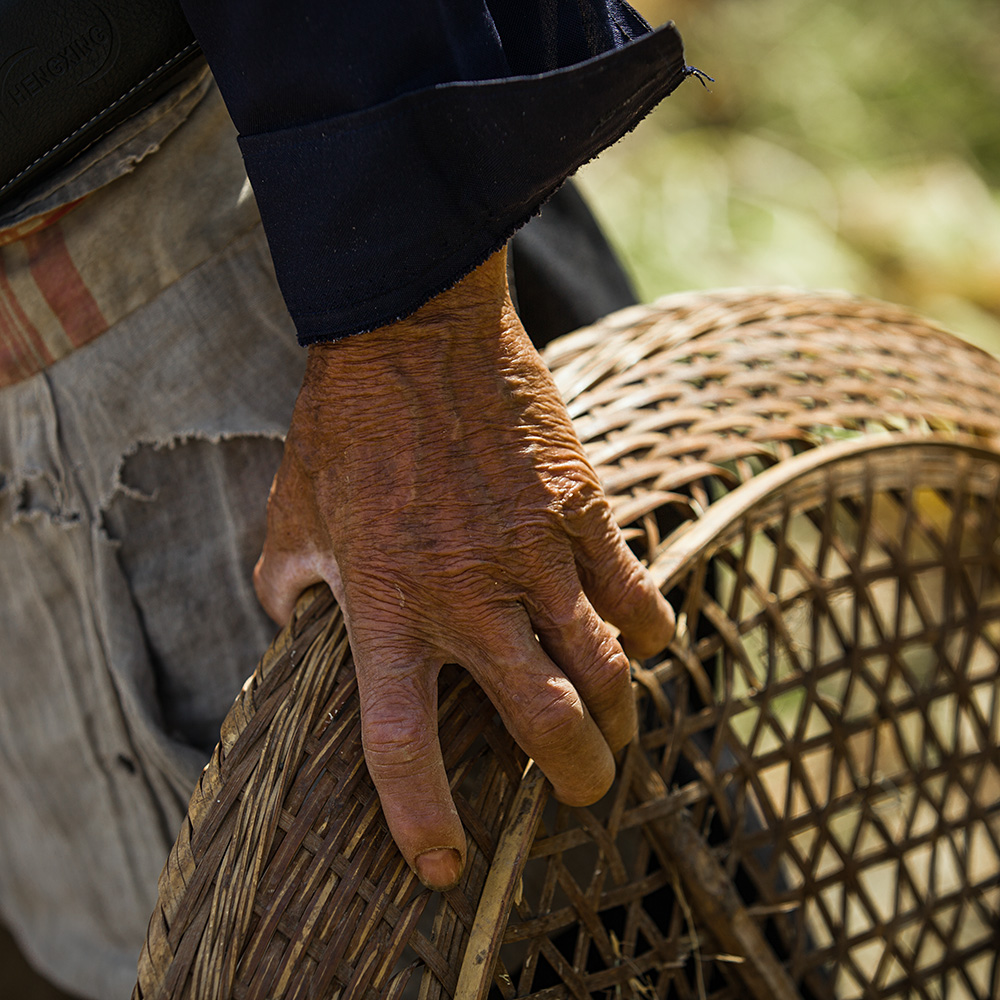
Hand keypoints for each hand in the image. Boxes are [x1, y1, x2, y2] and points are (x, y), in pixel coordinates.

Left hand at [254, 248, 673, 889]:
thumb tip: (294, 627)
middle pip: (546, 724)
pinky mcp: (584, 511)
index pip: (402, 744)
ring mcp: (538, 553)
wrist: (414, 332)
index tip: (443, 866)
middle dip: (575, 780)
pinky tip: (639, 637)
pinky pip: (637, 595)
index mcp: (387, 604)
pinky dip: (648, 633)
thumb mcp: (292, 514)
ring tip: (617, 730)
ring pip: (608, 670)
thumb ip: (289, 587)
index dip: (423, 820)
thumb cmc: (346, 426)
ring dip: (621, 719)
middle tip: (580, 793)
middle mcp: (470, 594)